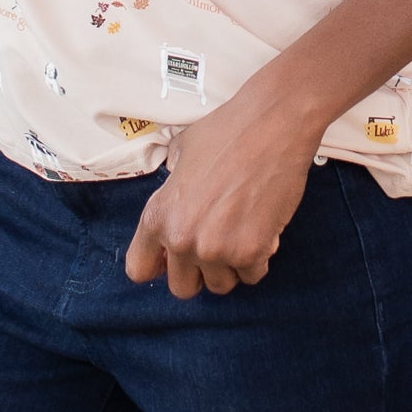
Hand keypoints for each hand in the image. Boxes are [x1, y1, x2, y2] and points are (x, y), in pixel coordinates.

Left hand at [123, 91, 318, 299]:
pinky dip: (260, 256)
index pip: (139, 270)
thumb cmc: (228, 130)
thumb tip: (175, 202)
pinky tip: (262, 227)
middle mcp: (181, 239)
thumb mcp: (181, 152)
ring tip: (242, 229)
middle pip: (182, 288)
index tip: (175, 258)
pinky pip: (253, 275)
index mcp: (158, 215)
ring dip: (232, 264)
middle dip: (200, 270)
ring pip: (221, 285)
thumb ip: (172, 188)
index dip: (160, 265)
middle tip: (217, 243)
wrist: (272, 123)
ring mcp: (215, 249)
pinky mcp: (251, 252)